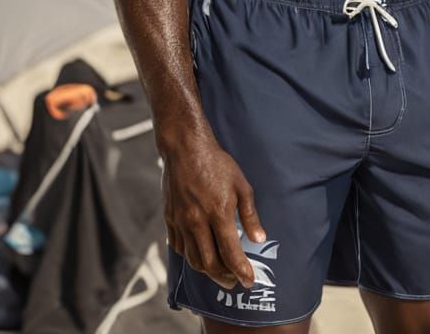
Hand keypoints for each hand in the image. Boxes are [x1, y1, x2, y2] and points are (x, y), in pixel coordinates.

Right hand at [161, 130, 265, 289]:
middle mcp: (197, 221)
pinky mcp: (170, 218)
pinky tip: (200, 254)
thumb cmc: (216, 163)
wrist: (185, 147)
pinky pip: (179, 247)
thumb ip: (250, 215)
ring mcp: (181, 221)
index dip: (241, 271)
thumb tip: (259, 239)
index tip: (249, 281)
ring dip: (207, 271)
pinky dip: (190, 256)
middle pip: (209, 264)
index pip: (231, 253)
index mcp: (218, 212)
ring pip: (193, 259)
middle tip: (235, 282)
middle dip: (224, 278)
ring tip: (220, 272)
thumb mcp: (241, 185)